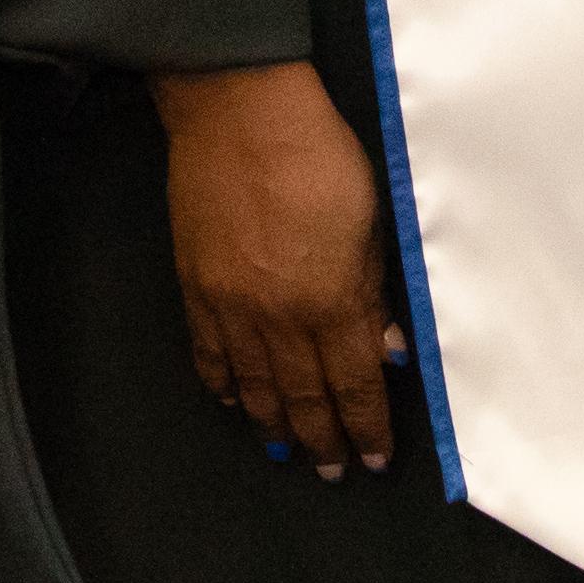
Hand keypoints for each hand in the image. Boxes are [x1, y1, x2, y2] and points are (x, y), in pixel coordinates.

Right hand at [152, 62, 406, 477]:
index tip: (376, 457)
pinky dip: (223, 384)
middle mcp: (279, 317)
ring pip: (254, 386)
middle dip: (323, 439)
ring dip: (274, 424)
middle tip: (334, 470)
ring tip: (288, 451)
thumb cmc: (319, 153)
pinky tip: (233, 402)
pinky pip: (209, 353)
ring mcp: (231, 306)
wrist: (238, 112)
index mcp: (331, 300)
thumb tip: (387, 350)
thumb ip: (375, 292)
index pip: (354, 385)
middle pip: (303, 397)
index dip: (367, 427)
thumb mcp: (371, 219)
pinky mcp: (196, 286)